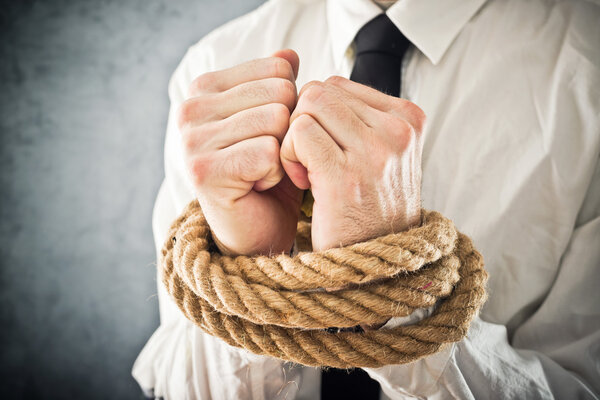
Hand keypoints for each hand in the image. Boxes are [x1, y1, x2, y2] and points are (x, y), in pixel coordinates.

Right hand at [179, 49, 302, 255]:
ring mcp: (192, 140)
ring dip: (282, 153)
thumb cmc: (267, 173)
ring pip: (276, 121)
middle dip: (288, 131)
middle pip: (280, 94)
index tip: (268, 135)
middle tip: (268, 157)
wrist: (256, 228)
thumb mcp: (278, 122)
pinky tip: (257, 186)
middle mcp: (190, 109)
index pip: (278, 71)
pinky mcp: (204, 171)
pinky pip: (268, 153)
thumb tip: (290, 55)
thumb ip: (279, 85)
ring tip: (261, 171)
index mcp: (205, 88)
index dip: (290, 107)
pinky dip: (276, 174)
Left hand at [280, 76, 425, 251]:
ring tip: (308, 172)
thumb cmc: (370, 208)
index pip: (338, 84)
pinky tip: (303, 182)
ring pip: (308, 105)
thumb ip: (358, 118)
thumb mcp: (382, 155)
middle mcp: (398, 131)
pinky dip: (289, 154)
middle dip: (303, 122)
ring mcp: (375, 152)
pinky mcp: (345, 175)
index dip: (319, 114)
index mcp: (409, 119)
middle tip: (310, 161)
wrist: (376, 264)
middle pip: (320, 90)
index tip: (327, 150)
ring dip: (294, 138)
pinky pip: (299, 132)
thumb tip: (314, 89)